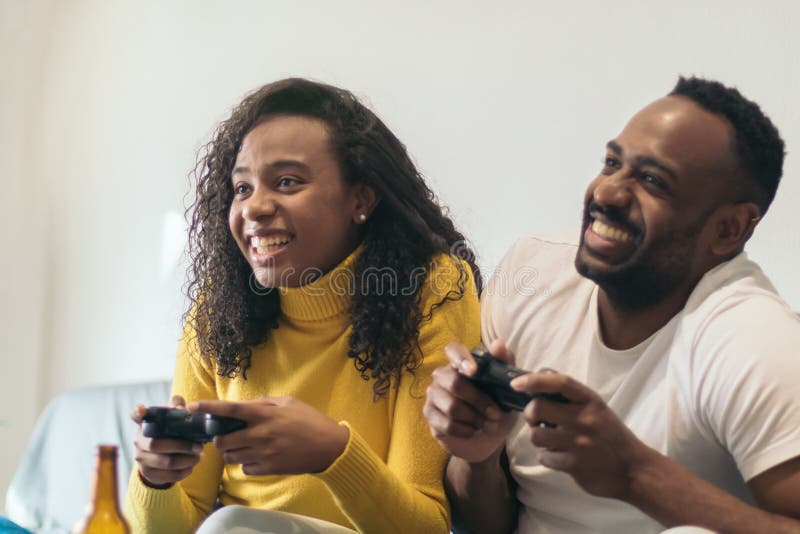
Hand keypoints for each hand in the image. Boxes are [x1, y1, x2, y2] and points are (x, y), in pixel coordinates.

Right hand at [131, 395, 203, 487]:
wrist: (161, 457)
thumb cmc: (170, 431)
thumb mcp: (173, 417)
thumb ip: (178, 407)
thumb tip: (181, 407)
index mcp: (144, 423)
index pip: (136, 415)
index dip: (138, 412)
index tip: (142, 409)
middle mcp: (139, 440)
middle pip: (156, 444)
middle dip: (181, 446)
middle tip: (199, 446)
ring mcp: (141, 458)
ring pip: (165, 462)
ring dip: (186, 460)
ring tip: (200, 456)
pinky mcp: (148, 473)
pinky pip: (167, 475)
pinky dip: (183, 471)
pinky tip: (191, 466)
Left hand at [188, 397, 349, 475]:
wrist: (329, 446)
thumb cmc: (310, 420)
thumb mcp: (288, 403)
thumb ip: (264, 403)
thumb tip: (245, 406)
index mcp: (264, 414)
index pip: (229, 410)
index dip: (208, 407)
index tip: (193, 406)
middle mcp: (260, 434)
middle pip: (222, 441)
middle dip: (218, 439)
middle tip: (225, 436)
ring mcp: (264, 453)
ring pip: (231, 458)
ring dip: (231, 452)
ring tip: (243, 446)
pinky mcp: (269, 468)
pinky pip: (245, 468)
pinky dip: (246, 463)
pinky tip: (257, 456)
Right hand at [423, 339, 518, 462]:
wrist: (489, 437)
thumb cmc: (497, 406)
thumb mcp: (507, 388)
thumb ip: (505, 364)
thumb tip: (497, 344)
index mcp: (462, 363)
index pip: (453, 350)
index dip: (461, 358)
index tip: (474, 371)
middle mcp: (443, 375)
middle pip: (453, 382)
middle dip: (479, 400)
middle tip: (496, 414)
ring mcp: (434, 394)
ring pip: (451, 406)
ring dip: (475, 419)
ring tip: (489, 424)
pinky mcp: (430, 414)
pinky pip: (447, 424)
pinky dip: (466, 430)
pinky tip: (474, 430)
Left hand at [510, 371, 651, 498]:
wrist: (634, 469)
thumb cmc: (610, 434)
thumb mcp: (596, 408)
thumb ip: (571, 396)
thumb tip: (539, 378)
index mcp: (590, 401)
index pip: (559, 383)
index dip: (534, 380)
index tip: (516, 383)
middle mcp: (584, 419)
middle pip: (538, 408)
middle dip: (530, 414)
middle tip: (536, 420)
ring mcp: (579, 443)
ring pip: (536, 435)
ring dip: (538, 438)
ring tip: (551, 441)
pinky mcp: (574, 465)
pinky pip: (545, 457)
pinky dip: (548, 458)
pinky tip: (560, 457)